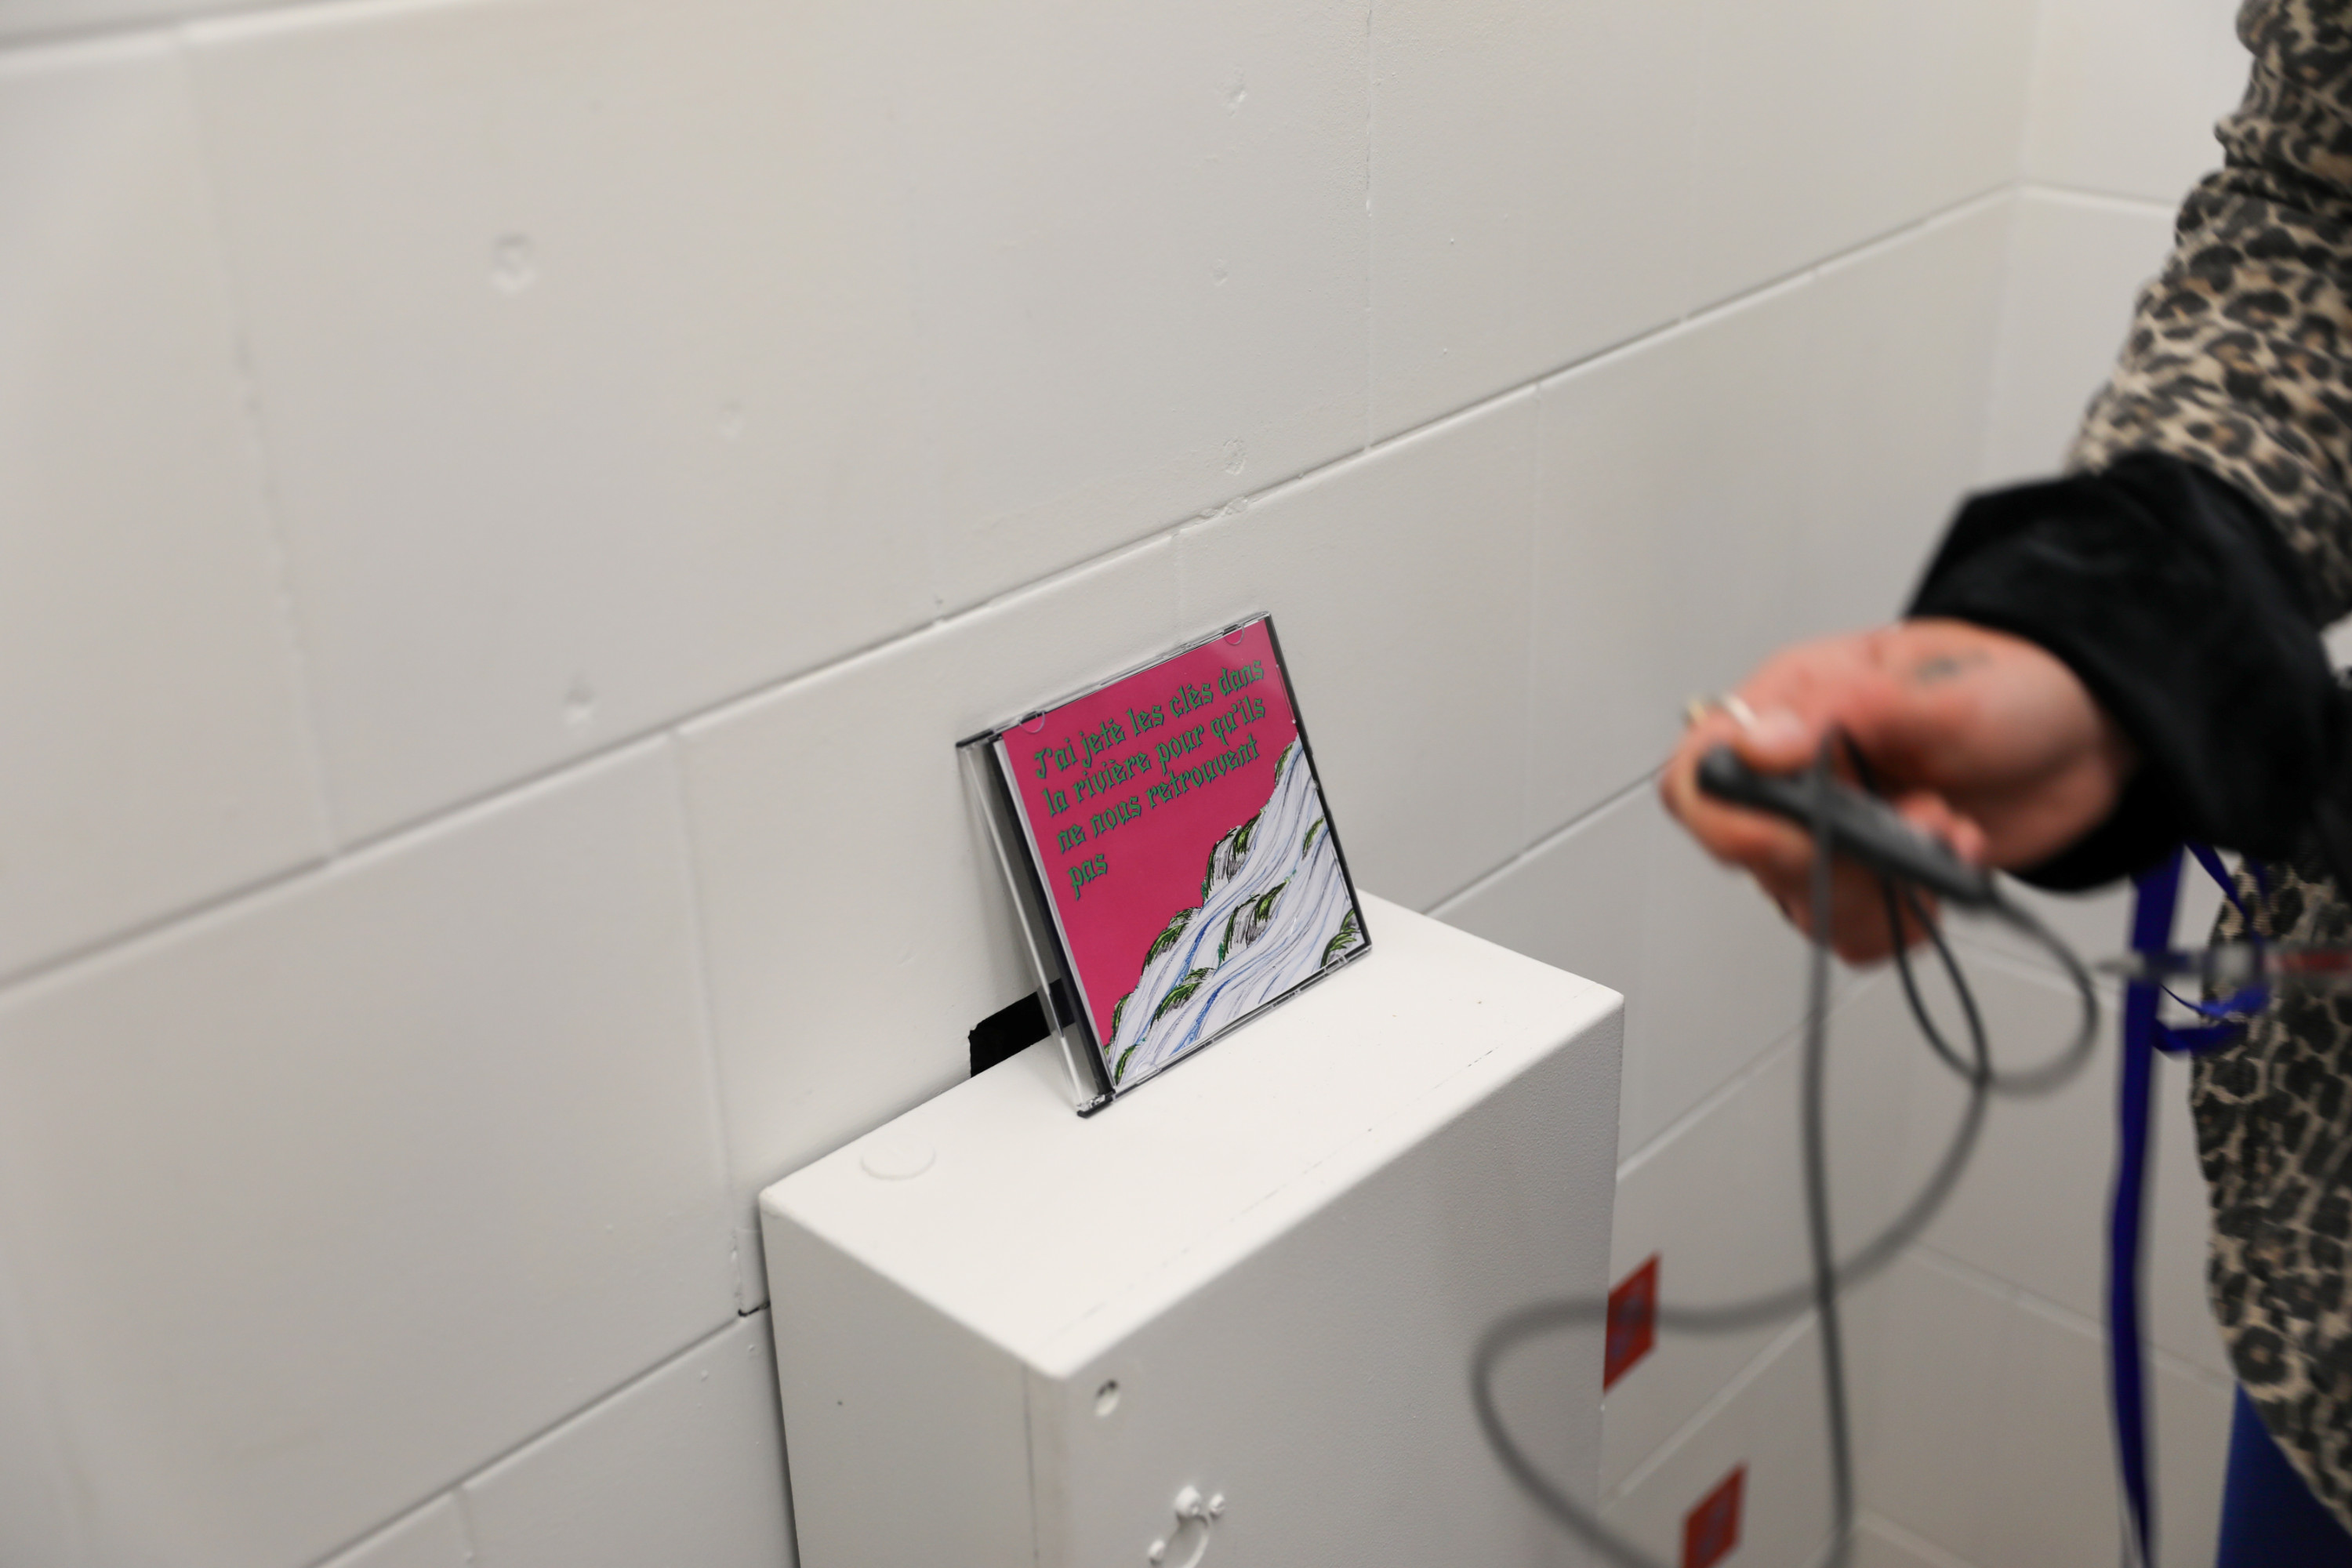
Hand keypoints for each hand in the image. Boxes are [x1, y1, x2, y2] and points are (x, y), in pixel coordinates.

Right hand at [1658, 618, 2137, 961]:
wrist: (2087, 733)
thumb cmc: (2012, 687)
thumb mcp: (1937, 686)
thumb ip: (1842, 711)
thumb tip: (1756, 743)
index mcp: (1788, 709)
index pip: (1698, 776)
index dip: (1726, 815)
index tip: (1799, 825)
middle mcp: (1795, 777)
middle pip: (1750, 856)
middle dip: (1843, 853)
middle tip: (1916, 815)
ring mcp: (1830, 833)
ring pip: (1803, 906)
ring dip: (1888, 885)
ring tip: (1946, 833)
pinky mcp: (1871, 878)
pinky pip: (1855, 934)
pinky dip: (1909, 916)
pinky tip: (1946, 868)